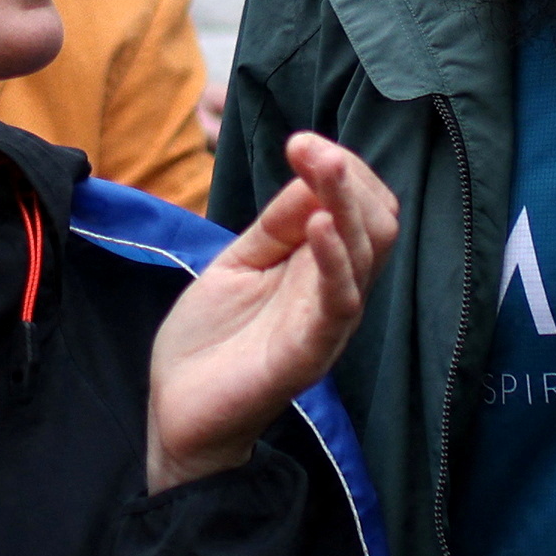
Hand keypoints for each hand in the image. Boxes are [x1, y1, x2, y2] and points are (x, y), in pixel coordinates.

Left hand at [146, 134, 394, 491]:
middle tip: (308, 147)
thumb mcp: (239, 263)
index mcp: (320, 267)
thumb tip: (308, 171)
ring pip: (366, 254)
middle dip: (350, 176)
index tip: (301, 143)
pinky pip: (338, 301)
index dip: (341, 168)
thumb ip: (274, 225)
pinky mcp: (308, 352)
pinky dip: (334, 259)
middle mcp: (335, 291)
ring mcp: (327, 322)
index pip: (362, 206)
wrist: (178, 412)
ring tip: (322, 165)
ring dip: (345, 202)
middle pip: (378, 224)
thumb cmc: (211, 340)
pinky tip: (320, 225)